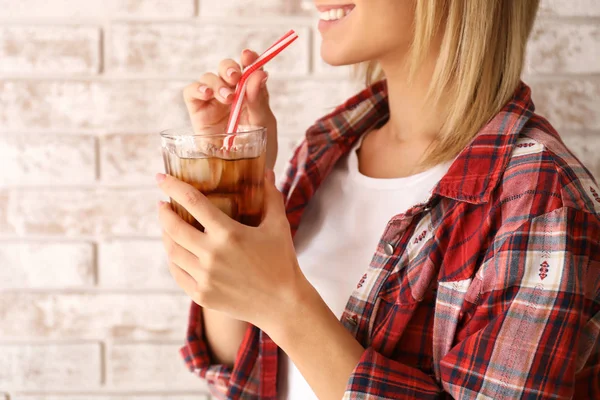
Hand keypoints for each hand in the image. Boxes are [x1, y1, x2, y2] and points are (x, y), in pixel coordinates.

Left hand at [156, 171, 307, 332]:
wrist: (283, 305)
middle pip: (173, 227)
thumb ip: (271, 196)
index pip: (192, 202)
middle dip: (164, 212)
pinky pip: (177, 273)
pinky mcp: (201, 295)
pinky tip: (176, 252)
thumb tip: (266, 171)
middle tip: (163, 204)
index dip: (173, 186)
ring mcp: (204, 277)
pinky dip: (173, 259)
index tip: (160, 177)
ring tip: (168, 226)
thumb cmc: (282, 262)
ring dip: (166, 235)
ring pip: (172, 251)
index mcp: (228, 233)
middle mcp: (211, 255)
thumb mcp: (278, 226)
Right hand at [183, 49, 277, 167]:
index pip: (248, 68)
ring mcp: (214, 103)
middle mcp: (232, 94)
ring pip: (209, 77)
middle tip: (236, 78)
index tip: (248, 56)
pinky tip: (207, 95)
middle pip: (226, 69)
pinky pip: (191, 92)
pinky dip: (198, 89)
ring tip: (227, 98)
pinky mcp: (198, 112)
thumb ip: (259, 100)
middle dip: (229, 69)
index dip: (248, 59)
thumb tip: (259, 74)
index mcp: (251, 93)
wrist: (244, 175)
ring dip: (217, 83)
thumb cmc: (259, 149)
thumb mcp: (264, 124)